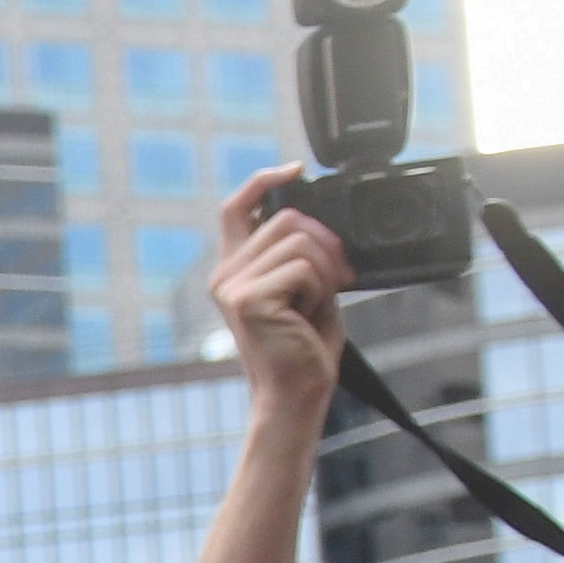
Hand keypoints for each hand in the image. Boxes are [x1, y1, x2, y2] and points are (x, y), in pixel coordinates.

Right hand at [208, 177, 345, 401]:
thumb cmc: (305, 347)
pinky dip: (319, 289)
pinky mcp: (248, 299)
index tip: (296, 170)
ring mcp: (232, 287)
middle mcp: (226, 275)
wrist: (297, 393)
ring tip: (316, 303)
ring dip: (324, 271)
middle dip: (326, 242)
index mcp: (236, 270)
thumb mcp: (305, 289)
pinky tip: (307, 315)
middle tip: (337, 279)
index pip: (237, 208)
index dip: (264, 181)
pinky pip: (302, 267)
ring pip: (300, 241)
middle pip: (288, 218)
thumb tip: (315, 219)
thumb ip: (300, 254)